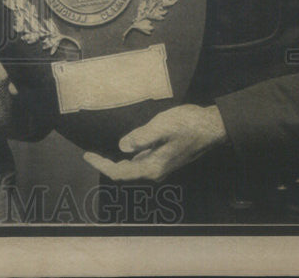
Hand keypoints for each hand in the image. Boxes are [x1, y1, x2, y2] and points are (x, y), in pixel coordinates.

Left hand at [83, 104, 227, 181]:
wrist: (212, 126)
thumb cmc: (188, 124)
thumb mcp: (162, 126)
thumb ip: (142, 137)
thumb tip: (122, 146)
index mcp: (153, 167)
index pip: (120, 173)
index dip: (101, 165)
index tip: (87, 156)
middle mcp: (156, 171)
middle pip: (124, 173)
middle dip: (106, 165)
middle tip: (89, 154)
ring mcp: (161, 166)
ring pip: (132, 169)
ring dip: (116, 163)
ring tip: (100, 153)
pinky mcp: (164, 158)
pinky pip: (140, 162)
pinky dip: (127, 158)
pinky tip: (124, 149)